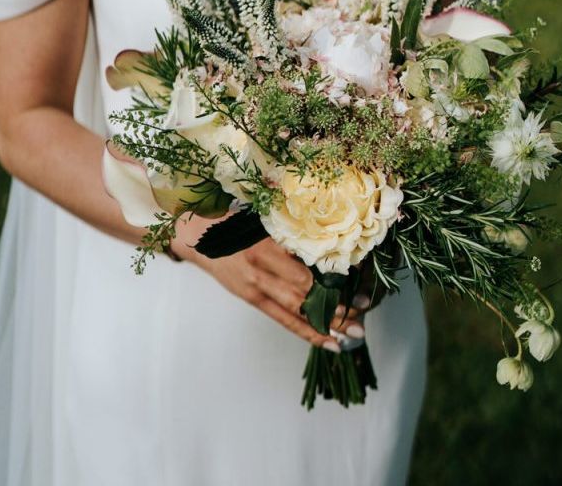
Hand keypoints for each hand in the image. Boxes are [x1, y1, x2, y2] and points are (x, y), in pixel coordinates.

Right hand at [171, 215, 365, 351]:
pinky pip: (283, 320)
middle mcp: (261, 270)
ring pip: (296, 312)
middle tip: (363, 316)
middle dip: (335, 308)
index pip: (303, 271)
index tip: (357, 285)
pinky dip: (307, 332)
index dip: (331, 282)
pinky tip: (328, 341)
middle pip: (304, 295)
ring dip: (326, 325)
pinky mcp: (252, 299)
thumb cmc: (235, 221)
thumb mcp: (264, 220)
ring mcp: (255, 288)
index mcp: (266, 245)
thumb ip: (292, 233)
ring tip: (353, 334)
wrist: (198, 236)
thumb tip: (329, 244)